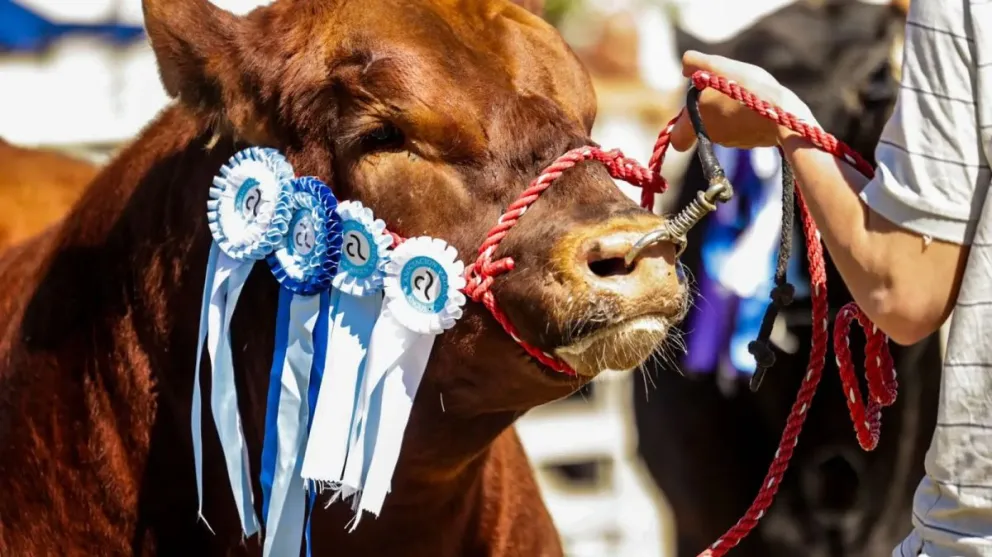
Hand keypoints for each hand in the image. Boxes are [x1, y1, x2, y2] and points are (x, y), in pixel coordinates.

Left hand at [670, 51, 816, 151]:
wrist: (785, 115)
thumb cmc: (749, 91)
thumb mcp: (719, 68)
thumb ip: (696, 64)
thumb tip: (685, 67)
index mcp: (697, 124)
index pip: (676, 138)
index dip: (680, 124)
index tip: (692, 108)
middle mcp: (712, 137)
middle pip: (702, 123)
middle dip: (710, 106)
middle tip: (725, 89)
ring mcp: (734, 141)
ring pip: (723, 124)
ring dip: (729, 108)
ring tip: (744, 92)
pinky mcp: (753, 141)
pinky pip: (742, 127)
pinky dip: (745, 116)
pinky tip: (757, 102)